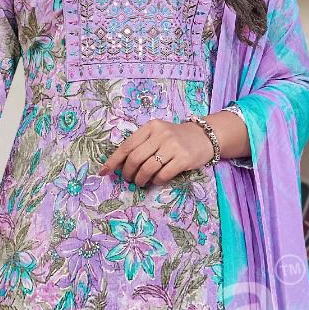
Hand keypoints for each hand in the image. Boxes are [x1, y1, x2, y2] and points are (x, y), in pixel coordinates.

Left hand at [98, 118, 212, 185]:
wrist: (204, 136)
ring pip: (148, 168)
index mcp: (151, 127)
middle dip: (128, 173)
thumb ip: (141, 145)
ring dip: (140, 179)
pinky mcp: (184, 159)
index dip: (113, 161)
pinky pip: (163, 175)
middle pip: (135, 159)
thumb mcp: (157, 134)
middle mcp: (161, 134)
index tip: (104, 171)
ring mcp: (173, 146)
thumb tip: (120, 165)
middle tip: (128, 179)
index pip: (127, 145)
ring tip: (140, 182)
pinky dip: (156, 181)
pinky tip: (156, 181)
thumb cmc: (176, 138)